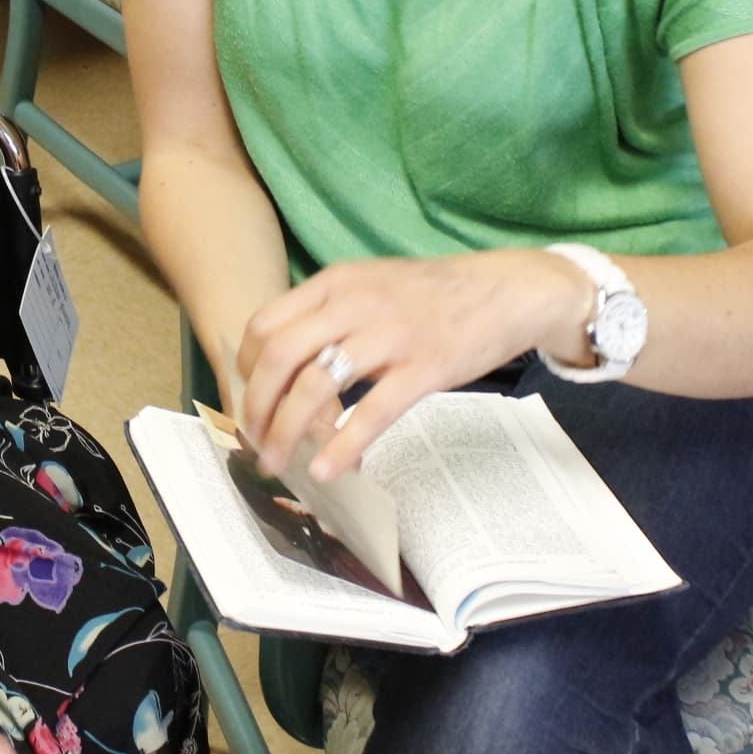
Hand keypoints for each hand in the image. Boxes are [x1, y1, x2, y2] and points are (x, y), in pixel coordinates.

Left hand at [238, 250, 590, 479]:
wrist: (507, 289)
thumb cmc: (435, 295)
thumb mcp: (373, 284)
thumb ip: (332, 312)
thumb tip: (289, 361)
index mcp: (336, 282)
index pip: (265, 324)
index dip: (246, 368)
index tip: (248, 399)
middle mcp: (355, 304)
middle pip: (279, 357)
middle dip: (257, 406)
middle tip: (255, 441)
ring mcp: (390, 335)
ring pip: (316, 387)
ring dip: (288, 432)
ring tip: (280, 463)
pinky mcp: (425, 368)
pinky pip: (371, 412)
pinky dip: (343, 446)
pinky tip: (328, 470)